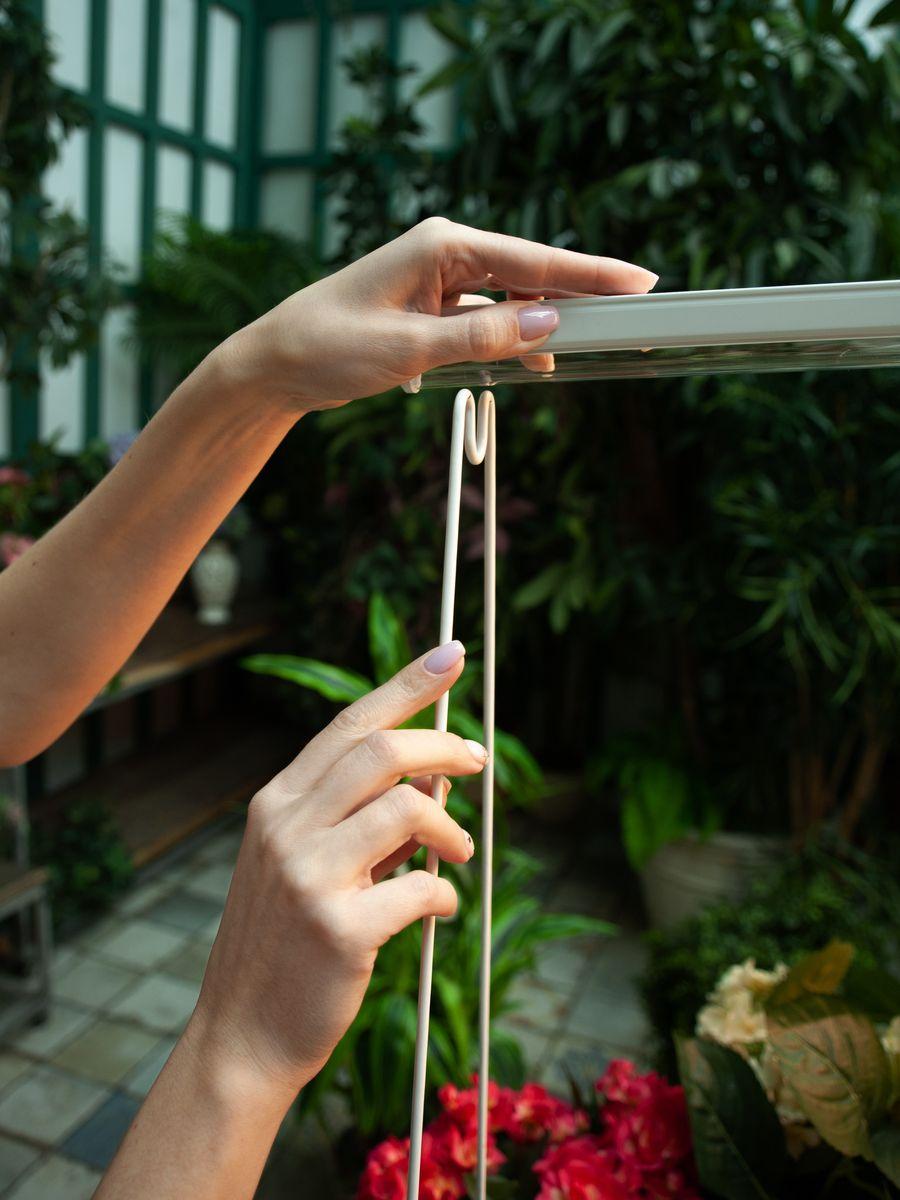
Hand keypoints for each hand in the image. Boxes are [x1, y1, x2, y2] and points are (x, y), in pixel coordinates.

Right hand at [187, 640, 482, 1098]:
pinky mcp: (338, 928)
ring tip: (458, 854)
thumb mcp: (308, 863)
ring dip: (450, 828)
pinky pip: (421, 887)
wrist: (244, 1035)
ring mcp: (308, 876)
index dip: (408, 684)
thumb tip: (437, 773)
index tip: (453, 653)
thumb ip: (362, 816)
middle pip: (382, 751)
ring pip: (409, 809)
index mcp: (277, 802)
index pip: (350, 724)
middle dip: (445, 747)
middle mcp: (285, 826)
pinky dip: (443, 893)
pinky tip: (437, 909)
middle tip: (482, 762)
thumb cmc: (287, 942)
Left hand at [228, 217, 657, 411]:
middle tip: (639, 312)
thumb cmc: (328, 345)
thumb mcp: (408, 347)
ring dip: (548, 319)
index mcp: (442, 246)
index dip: (592, 274)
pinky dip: (514, 336)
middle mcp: (446, 253)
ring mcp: (440, 279)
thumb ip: (481, 336)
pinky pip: (489, 317)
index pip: (534, 259)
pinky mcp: (432, 306)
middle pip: (533, 272)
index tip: (642, 282)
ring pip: (514, 296)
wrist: (276, 364)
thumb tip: (548, 325)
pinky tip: (539, 356)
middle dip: (583, 293)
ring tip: (600, 338)